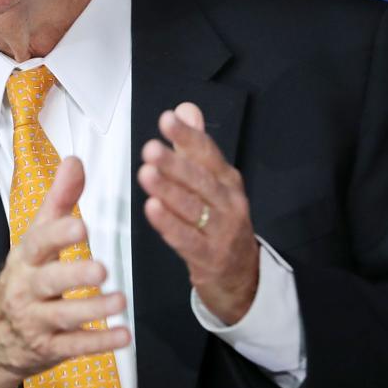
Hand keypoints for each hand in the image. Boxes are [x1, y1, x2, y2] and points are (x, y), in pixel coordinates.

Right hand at [0, 156, 130, 387]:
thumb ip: (58, 201)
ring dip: (94, 310)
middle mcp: (28, 289)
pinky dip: (100, 343)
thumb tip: (74, 161)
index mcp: (25, 259)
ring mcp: (36, 321)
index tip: (81, 227)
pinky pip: (74, 346)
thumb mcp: (33, 240)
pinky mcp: (49, 348)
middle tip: (100, 269)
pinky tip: (123, 336)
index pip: (38, 243)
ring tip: (120, 301)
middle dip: (74, 275)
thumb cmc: (20, 282)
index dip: (58, 235)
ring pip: (64, 317)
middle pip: (49, 281)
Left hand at [138, 102, 258, 324]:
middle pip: (201, 180)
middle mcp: (229, 203)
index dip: (188, 136)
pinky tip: (152, 209)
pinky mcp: (209, 257)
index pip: (208, 153)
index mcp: (228, 181)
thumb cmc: (220, 223)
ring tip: (146, 174)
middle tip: (151, 149)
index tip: (167, 119)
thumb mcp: (213, 183)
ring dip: (169, 190)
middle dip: (176, 163)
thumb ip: (197, 146)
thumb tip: (186, 109)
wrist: (241, 277)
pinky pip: (187, 239)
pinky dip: (169, 224)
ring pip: (193, 208)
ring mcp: (222, 231)